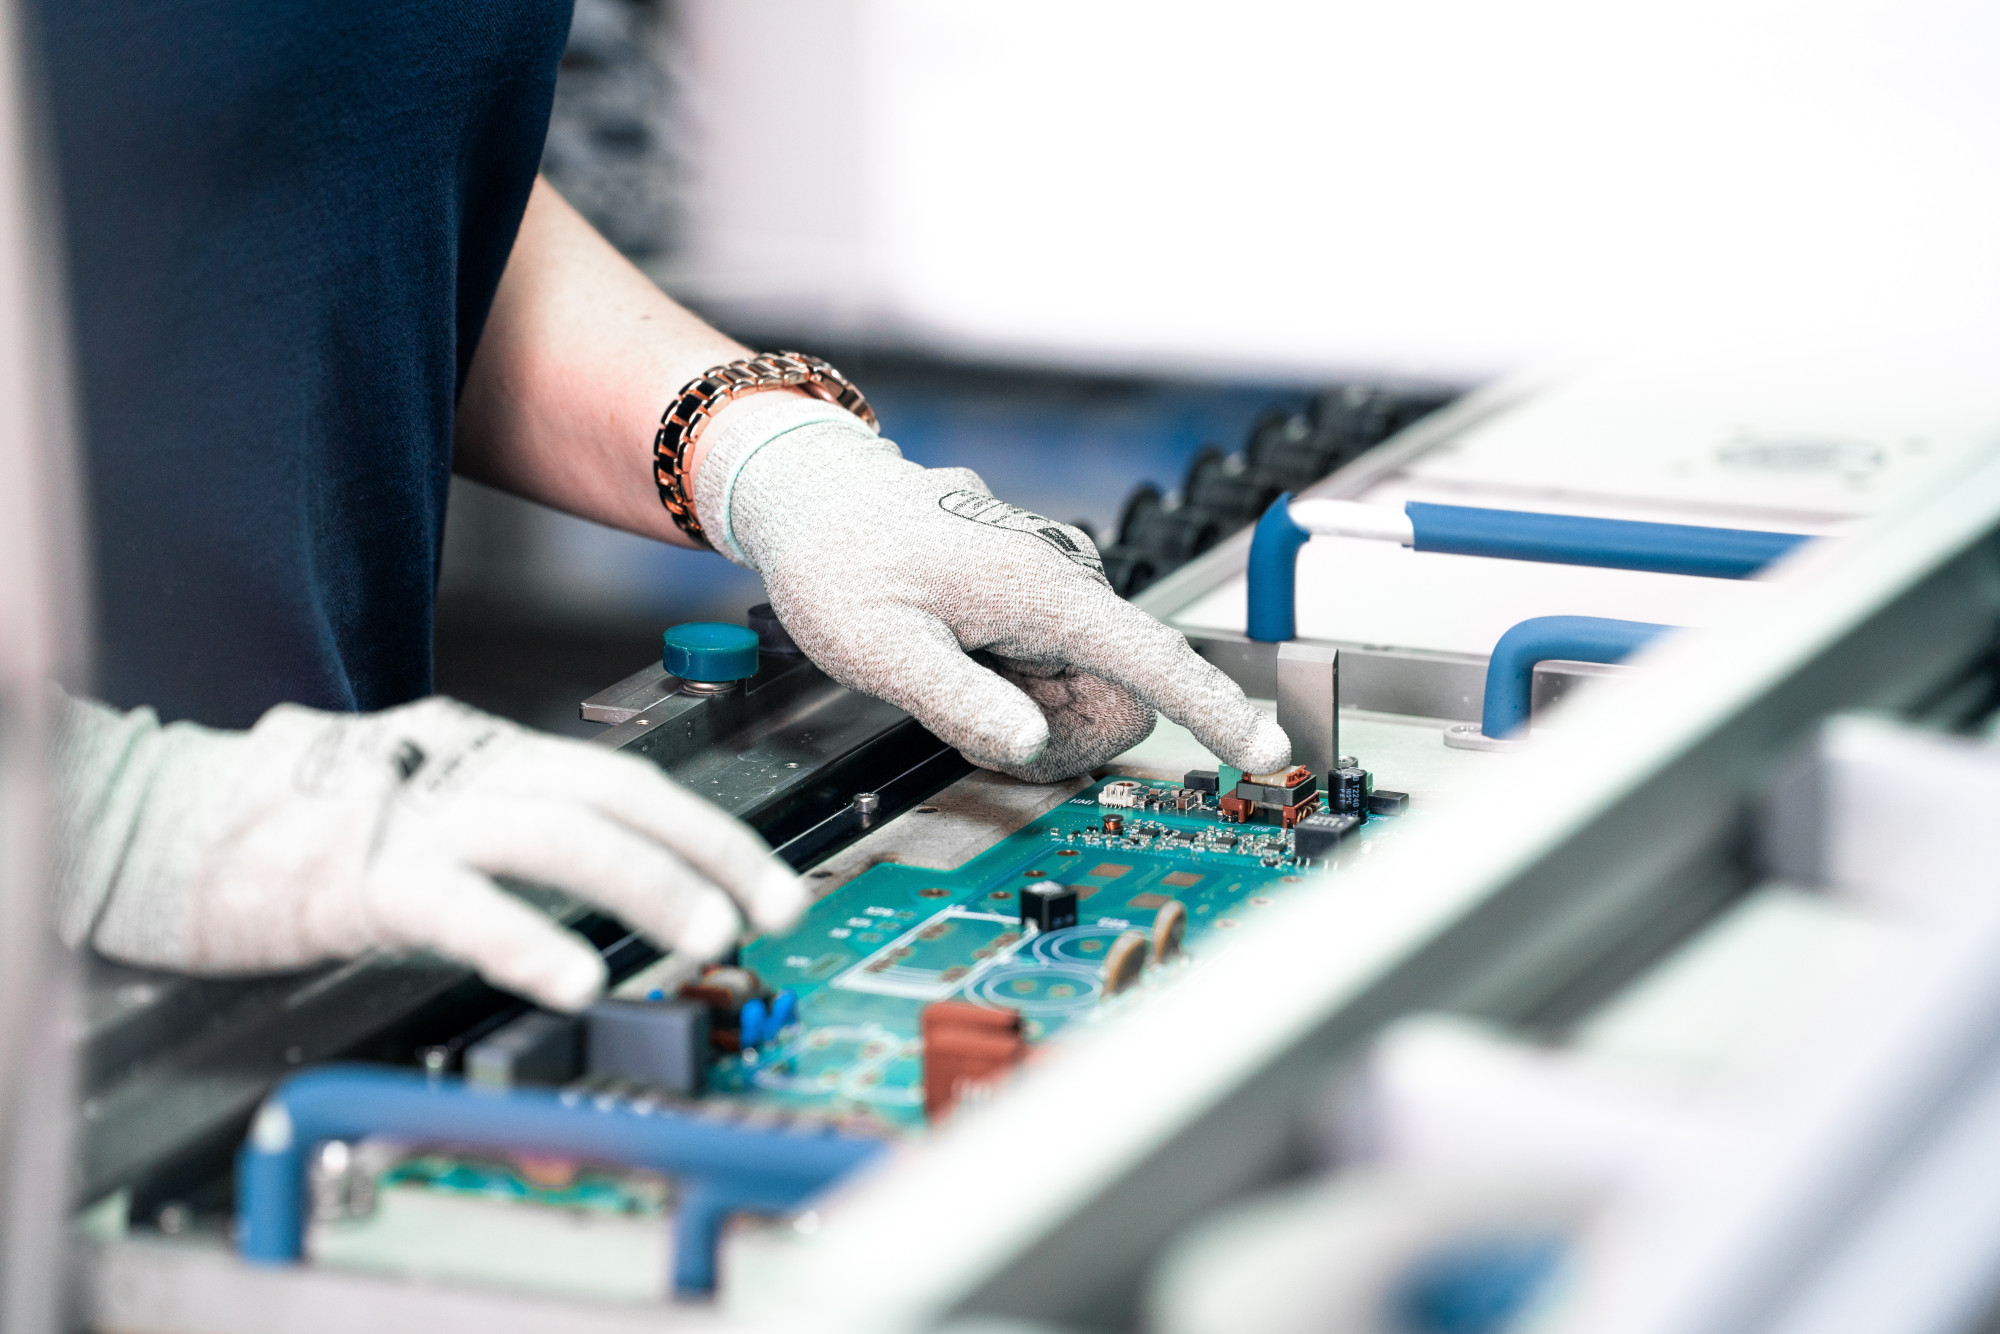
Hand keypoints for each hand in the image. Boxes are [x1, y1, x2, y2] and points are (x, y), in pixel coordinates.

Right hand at [54, 695, 803, 1010]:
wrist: (165, 819)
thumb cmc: (302, 820)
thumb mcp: (430, 803)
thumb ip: (513, 826)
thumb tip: (617, 870)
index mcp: (491, 753)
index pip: (627, 781)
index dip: (710, 832)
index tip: (773, 881)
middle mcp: (469, 768)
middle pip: (616, 794)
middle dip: (709, 851)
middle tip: (771, 907)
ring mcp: (416, 815)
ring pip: (557, 834)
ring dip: (645, 883)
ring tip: (704, 933)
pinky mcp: (359, 873)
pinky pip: (459, 903)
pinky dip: (524, 935)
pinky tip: (572, 976)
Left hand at [694, 398, 1290, 783]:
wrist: (814, 492)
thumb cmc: (839, 558)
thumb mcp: (878, 647)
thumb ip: (957, 700)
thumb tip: (1031, 744)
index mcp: (1042, 590)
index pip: (1155, 661)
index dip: (1216, 712)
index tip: (1270, 749)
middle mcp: (1065, 581)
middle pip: (1119, 699)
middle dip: (1057, 736)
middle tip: (968, 725)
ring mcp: (1054, 586)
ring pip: (1085, 690)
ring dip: (1028, 711)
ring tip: (951, 676)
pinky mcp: (1038, 594)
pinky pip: (1057, 667)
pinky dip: (1015, 686)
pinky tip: (960, 656)